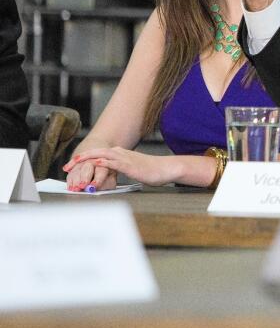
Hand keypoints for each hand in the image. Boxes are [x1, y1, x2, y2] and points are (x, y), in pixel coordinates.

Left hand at [63, 148, 180, 187]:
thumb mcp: (131, 169)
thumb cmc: (150, 171)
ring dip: (86, 160)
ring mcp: (124, 158)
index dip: (82, 159)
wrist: (165, 169)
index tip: (71, 166)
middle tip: (66, 166)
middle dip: (78, 159)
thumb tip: (108, 174)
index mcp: (119, 154)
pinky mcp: (129, 165)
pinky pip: (112, 163)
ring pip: (101, 155)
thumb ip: (118, 169)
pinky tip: (94, 164)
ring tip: (74, 164)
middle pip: (95, 152)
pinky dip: (101, 163)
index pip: (97, 154)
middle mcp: (120, 153)